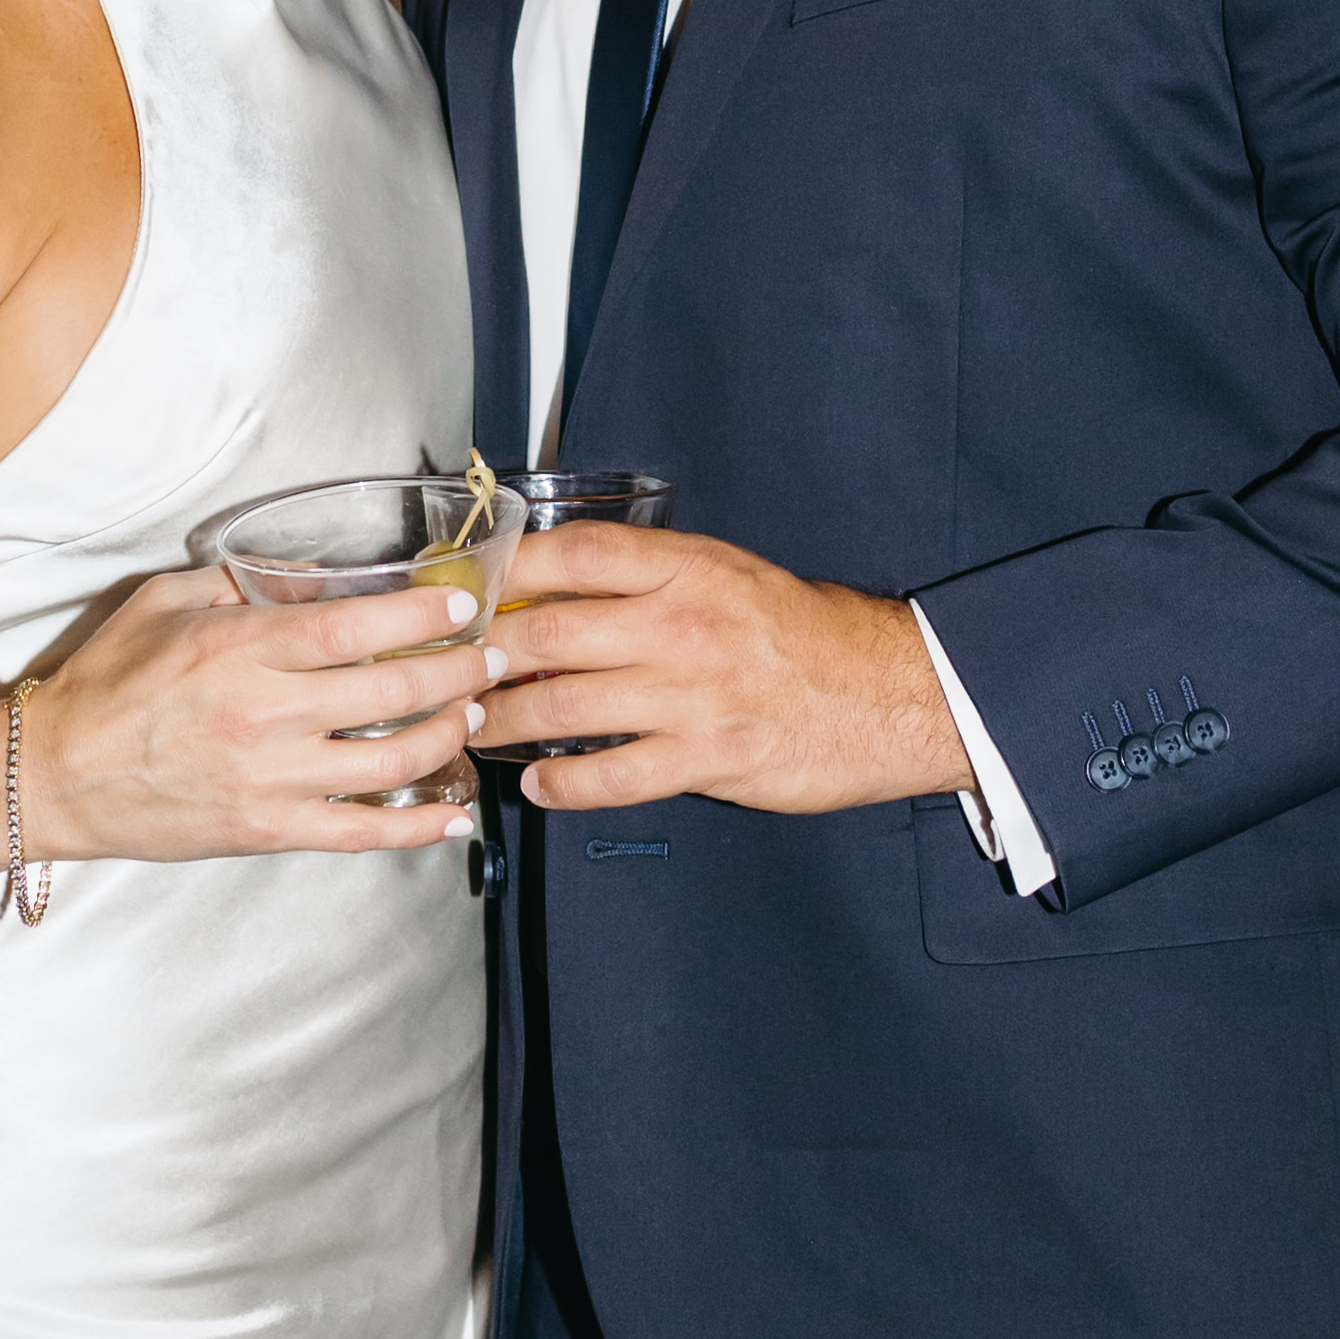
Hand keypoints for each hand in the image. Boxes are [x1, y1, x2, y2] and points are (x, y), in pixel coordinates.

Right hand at [28, 562, 486, 862]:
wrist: (55, 777)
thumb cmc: (105, 687)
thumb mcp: (161, 605)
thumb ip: (236, 585)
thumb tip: (307, 578)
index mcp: (240, 650)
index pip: (354, 626)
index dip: (419, 614)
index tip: (460, 604)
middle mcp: (265, 713)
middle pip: (391, 689)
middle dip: (457, 670)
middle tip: (489, 657)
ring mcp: (271, 779)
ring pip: (390, 759)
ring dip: (446, 734)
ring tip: (471, 713)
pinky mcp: (269, 830)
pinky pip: (360, 832)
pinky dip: (415, 828)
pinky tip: (452, 817)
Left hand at [474, 519, 962, 819]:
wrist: (891, 693)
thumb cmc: (805, 634)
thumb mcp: (728, 576)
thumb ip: (650, 578)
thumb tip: (554, 583)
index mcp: (688, 567)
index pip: (572, 554)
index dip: (505, 567)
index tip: (464, 584)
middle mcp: (683, 624)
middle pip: (546, 630)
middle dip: (481, 654)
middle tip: (448, 668)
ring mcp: (692, 695)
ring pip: (562, 705)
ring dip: (505, 720)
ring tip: (477, 726)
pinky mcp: (707, 757)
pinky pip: (610, 775)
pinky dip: (563, 783)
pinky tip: (540, 784)